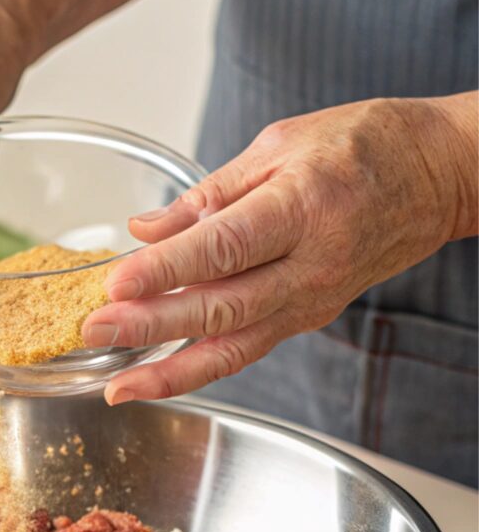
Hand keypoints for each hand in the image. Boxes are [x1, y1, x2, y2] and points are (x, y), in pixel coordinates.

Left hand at [83, 94, 478, 403]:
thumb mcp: (280, 145)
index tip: (116, 285)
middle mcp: (309, 265)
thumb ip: (208, 195)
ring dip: (170, 371)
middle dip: (152, 325)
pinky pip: (246, 352)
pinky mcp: (305, 319)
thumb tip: (144, 230)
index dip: (166, 271)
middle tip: (94, 331)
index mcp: (302, 207)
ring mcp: (310, 301)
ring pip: (233, 347)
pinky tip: (154, 381)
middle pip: (221, 306)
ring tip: (117, 386)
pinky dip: (198, 371)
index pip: (222, 248)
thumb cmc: (362, 147)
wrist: (437, 175)